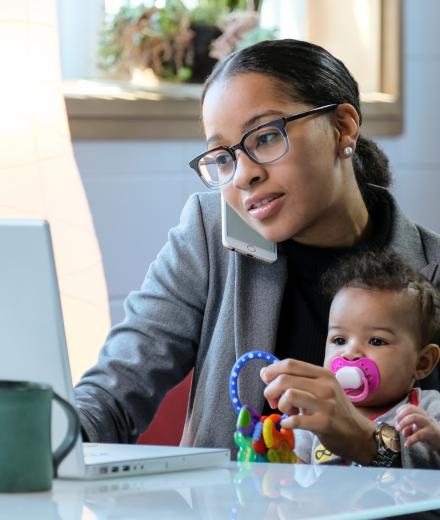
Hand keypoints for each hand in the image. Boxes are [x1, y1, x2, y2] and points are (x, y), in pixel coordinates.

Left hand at [260, 358, 376, 464]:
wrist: (358, 434)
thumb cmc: (334, 410)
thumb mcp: (319, 389)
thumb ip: (296, 380)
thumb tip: (265, 373)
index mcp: (322, 374)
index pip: (290, 363)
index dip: (272, 370)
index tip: (266, 380)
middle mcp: (325, 386)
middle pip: (285, 379)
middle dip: (270, 390)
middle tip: (272, 401)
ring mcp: (326, 404)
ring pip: (289, 395)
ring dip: (280, 405)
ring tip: (284, 411)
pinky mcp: (325, 423)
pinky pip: (296, 420)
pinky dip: (287, 422)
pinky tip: (289, 424)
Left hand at [395, 404, 439, 449]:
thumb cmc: (429, 434)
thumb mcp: (418, 429)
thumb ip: (409, 428)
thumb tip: (402, 431)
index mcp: (421, 413)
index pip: (409, 406)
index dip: (400, 412)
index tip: (396, 420)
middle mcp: (425, 415)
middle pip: (410, 409)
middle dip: (400, 416)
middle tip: (396, 426)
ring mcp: (428, 423)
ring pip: (414, 417)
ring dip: (404, 423)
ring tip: (400, 432)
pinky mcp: (431, 433)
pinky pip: (419, 434)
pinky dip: (411, 440)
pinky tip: (407, 445)